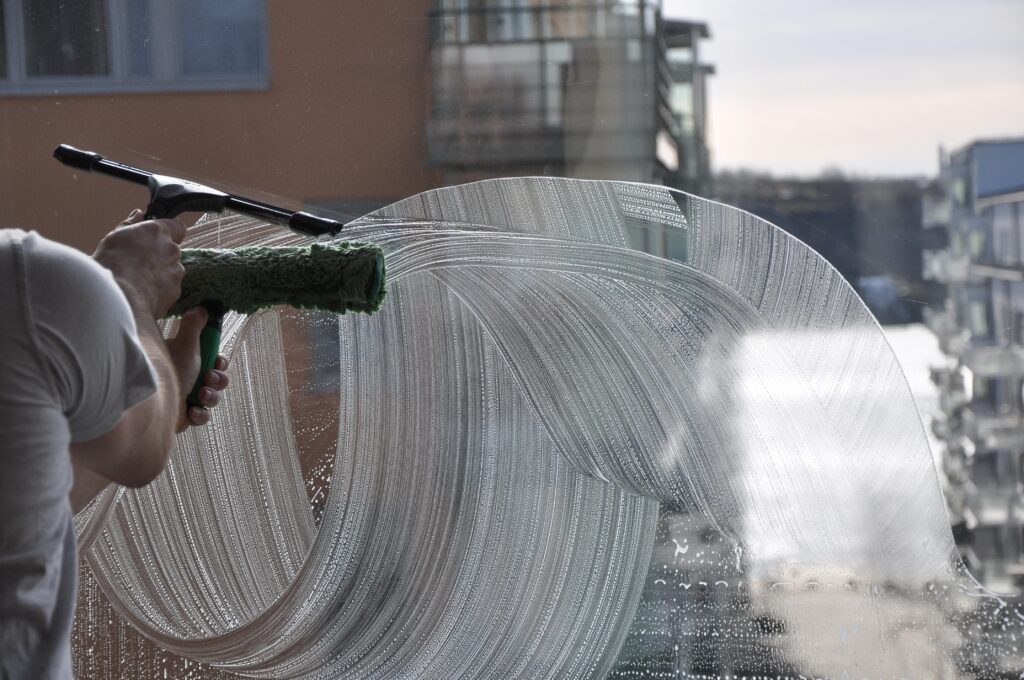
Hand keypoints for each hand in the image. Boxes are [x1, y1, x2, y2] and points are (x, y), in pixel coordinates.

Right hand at [93, 209, 186, 318]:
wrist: (120, 296)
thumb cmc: (112, 264)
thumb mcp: (114, 237)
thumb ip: (130, 224)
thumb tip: (138, 214)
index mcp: (157, 231)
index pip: (177, 226)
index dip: (169, 232)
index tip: (157, 238)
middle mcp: (171, 249)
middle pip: (171, 250)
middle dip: (160, 255)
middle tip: (139, 262)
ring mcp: (176, 270)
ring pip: (171, 269)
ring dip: (160, 272)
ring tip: (138, 280)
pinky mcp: (176, 290)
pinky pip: (170, 287)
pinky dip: (160, 289)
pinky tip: (143, 292)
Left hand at [165, 307, 230, 431]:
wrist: (154, 404)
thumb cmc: (168, 371)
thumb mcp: (185, 345)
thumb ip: (195, 325)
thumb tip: (200, 308)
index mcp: (189, 361)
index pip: (213, 360)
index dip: (220, 362)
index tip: (217, 361)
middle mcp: (189, 378)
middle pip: (218, 379)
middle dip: (218, 380)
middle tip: (208, 378)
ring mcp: (187, 398)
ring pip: (213, 398)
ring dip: (211, 396)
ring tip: (201, 395)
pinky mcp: (185, 416)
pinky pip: (203, 416)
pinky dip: (201, 414)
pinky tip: (192, 410)